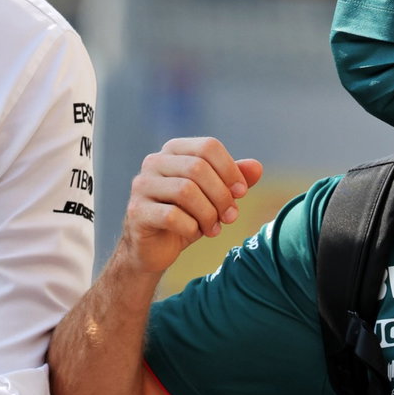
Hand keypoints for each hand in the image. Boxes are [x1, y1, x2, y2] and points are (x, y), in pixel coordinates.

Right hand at [119, 137, 263, 275]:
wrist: (154, 248)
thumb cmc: (186, 216)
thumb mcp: (214, 197)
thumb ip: (234, 180)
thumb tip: (256, 167)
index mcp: (174, 151)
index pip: (208, 146)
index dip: (230, 170)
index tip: (242, 193)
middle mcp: (154, 162)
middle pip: (198, 168)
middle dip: (221, 195)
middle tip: (231, 217)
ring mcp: (142, 186)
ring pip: (185, 190)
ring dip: (208, 214)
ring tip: (214, 228)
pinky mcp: (137, 211)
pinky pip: (172, 216)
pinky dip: (190, 227)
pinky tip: (193, 233)